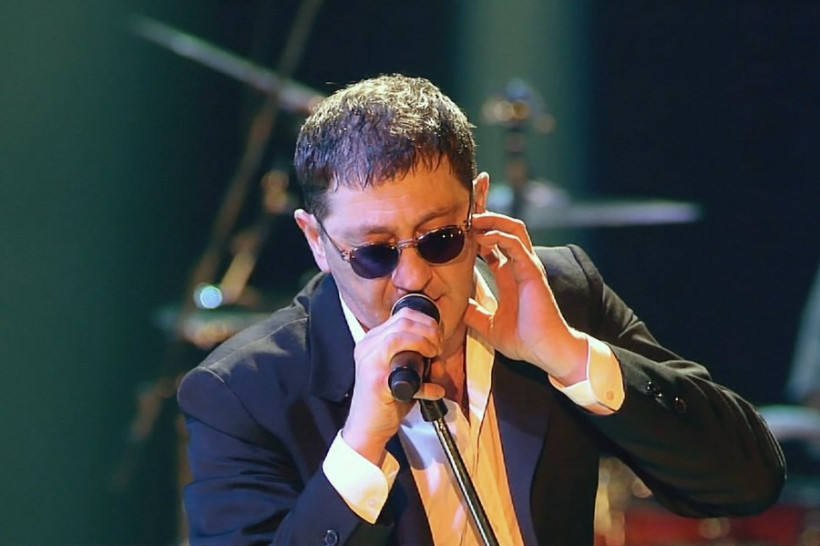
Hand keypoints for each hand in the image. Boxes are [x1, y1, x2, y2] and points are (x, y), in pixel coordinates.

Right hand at [342, 307, 444, 464]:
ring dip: (425, 343)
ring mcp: (369, 362)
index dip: (426, 321)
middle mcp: (368, 347)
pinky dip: (424, 379)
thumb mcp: (403, 374)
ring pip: (399, 334)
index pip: (402, 315)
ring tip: (434, 356)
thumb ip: (420, 363)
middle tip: (438, 347)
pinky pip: (403, 366)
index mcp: (373, 341)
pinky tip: (431, 389)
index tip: (437, 336)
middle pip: (403, 320)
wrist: (367, 429)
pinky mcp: (376, 379)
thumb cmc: (385, 402)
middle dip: (429, 330)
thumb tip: (439, 360)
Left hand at [463, 211, 587, 382]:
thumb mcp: (489, 325)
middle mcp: (519, 266)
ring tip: (473, 219)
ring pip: (513, 229)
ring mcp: (527, 266)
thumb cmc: (524, 340)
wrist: (546, 351)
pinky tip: (482, 238)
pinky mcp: (532, 271)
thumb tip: (457, 307)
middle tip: (466, 212)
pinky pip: (516, 245)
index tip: (459, 227)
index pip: (493, 244)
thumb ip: (474, 313)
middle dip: (487, 216)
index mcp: (509, 275)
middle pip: (505, 229)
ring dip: (493, 220)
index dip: (478, 232)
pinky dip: (499, 236)